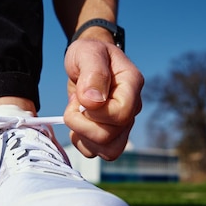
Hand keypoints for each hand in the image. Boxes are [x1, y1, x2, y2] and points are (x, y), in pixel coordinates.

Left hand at [63, 39, 143, 159]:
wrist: (86, 60)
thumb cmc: (89, 53)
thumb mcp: (87, 53)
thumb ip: (94, 73)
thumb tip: (93, 101)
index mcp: (131, 86)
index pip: (121, 114)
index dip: (96, 112)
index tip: (79, 97)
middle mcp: (131, 108)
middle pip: (111, 137)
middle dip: (82, 124)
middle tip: (74, 103)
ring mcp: (121, 124)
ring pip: (109, 150)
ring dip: (83, 137)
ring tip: (76, 115)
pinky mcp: (108, 133)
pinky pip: (97, 152)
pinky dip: (82, 143)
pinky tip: (76, 124)